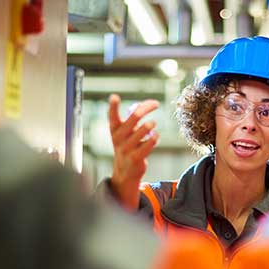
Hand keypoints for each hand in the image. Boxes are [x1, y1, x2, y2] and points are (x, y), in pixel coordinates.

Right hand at [108, 94, 158, 209]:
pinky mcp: (136, 157)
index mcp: (115, 129)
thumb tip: (150, 104)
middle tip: (156, 104)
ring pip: (143, 129)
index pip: (112, 116)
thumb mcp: (126, 132)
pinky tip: (155, 137)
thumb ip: (135, 118)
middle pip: (134, 117)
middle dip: (146, 108)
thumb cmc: (128, 145)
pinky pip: (149, 143)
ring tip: (153, 124)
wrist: (125, 171)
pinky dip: (154, 138)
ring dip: (150, 125)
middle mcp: (118, 138)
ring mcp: (126, 148)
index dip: (113, 106)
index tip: (115, 96)